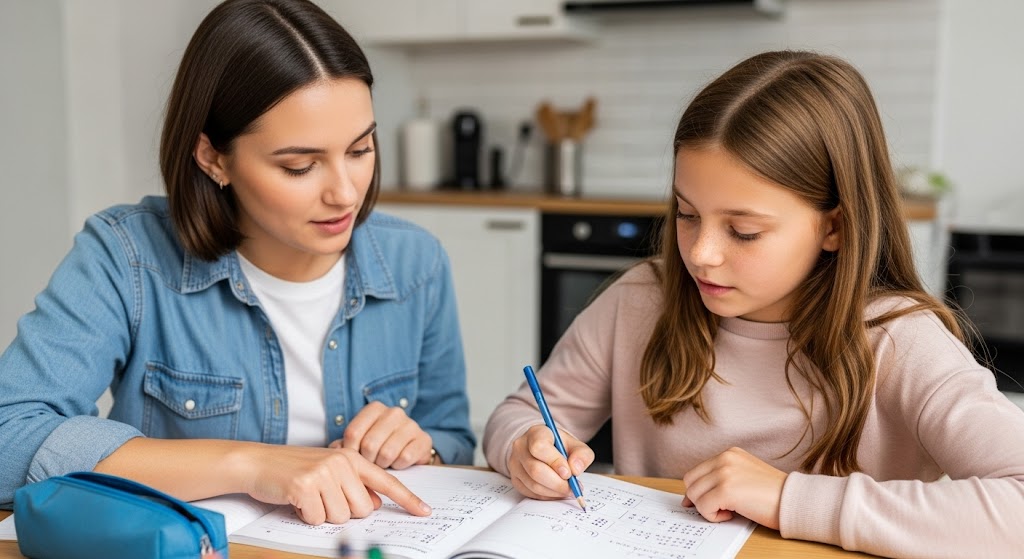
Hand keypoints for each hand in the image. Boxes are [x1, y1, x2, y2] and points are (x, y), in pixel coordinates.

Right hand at [241, 444, 431, 524]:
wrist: (257, 462)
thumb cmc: (294, 468)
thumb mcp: (329, 470)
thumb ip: (354, 484)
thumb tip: (374, 503)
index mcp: (352, 458)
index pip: (387, 481)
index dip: (407, 499)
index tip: (424, 512)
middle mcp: (342, 463)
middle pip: (363, 509)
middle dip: (344, 512)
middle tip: (324, 498)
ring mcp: (324, 473)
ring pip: (341, 517)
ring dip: (323, 515)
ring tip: (309, 497)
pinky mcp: (305, 486)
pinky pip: (318, 519)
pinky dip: (306, 516)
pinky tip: (297, 500)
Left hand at [330, 401, 432, 468]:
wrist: (409, 449)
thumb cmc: (380, 445)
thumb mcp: (360, 441)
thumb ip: (344, 444)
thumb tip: (335, 451)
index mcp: (375, 408)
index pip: (353, 433)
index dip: (350, 451)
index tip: (354, 458)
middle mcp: (394, 412)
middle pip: (369, 444)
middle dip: (368, 460)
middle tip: (372, 462)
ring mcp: (410, 424)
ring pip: (387, 453)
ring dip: (383, 464)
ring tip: (384, 462)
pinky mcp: (423, 439)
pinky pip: (404, 458)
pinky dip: (398, 466)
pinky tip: (398, 462)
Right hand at [507, 424, 593, 499]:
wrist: (544, 449)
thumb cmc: (560, 447)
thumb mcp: (575, 445)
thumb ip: (581, 455)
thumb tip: (575, 469)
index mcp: (536, 433)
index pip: (539, 447)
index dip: (554, 462)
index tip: (568, 473)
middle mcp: (521, 447)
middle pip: (535, 470)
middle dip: (557, 483)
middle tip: (572, 488)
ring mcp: (515, 463)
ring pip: (533, 484)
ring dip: (554, 492)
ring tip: (567, 490)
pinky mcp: (515, 478)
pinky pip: (530, 493)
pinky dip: (547, 496)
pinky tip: (556, 492)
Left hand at [681, 447, 786, 528]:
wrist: (794, 500)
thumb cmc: (773, 494)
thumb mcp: (744, 476)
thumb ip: (721, 479)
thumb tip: (690, 498)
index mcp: (729, 454)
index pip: (696, 473)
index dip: (698, 491)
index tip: (706, 503)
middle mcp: (724, 459)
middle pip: (691, 483)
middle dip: (700, 499)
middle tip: (719, 508)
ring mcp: (724, 473)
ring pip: (694, 495)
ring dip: (708, 508)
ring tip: (729, 511)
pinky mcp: (726, 489)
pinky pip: (704, 507)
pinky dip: (714, 516)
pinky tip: (731, 515)